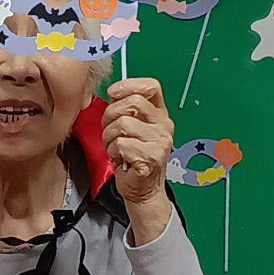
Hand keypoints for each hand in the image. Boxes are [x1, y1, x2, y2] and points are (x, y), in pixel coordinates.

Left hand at [102, 78, 173, 243]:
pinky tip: (119, 158)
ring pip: (122, 124)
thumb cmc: (133, 158)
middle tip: (109, 129)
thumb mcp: (131, 128)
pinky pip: (121, 144)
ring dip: (109, 137)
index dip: (129, 85)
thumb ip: (124, 108)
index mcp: (160, 114)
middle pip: (132, 102)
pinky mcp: (151, 157)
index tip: (113, 92)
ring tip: (115, 147)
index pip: (151, 86)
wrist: (142, 190)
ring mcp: (160, 142)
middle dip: (111, 114)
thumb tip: (113, 93)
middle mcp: (164, 126)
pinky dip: (112, 151)